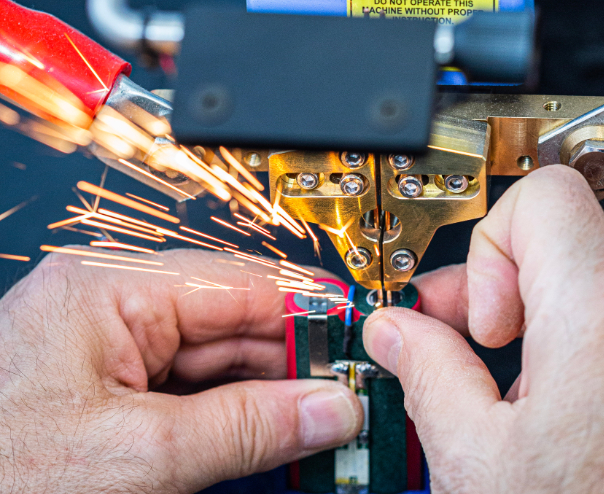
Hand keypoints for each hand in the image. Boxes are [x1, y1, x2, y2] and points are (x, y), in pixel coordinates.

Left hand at [0, 249, 361, 492]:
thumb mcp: (135, 455)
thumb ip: (244, 427)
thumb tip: (327, 406)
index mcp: (109, 288)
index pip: (238, 284)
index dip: (308, 309)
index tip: (359, 338)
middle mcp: (113, 306)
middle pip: (234, 321)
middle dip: (295, 360)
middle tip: (350, 397)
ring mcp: (113, 349)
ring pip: (220, 361)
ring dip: (272, 393)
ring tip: (324, 425)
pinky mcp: (114, 390)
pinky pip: (195, 392)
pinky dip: (239, 416)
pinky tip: (274, 436)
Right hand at [364, 166, 603, 492]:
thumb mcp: (476, 460)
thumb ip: (426, 371)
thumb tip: (397, 331)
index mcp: (602, 321)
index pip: (544, 197)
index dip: (492, 242)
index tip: (478, 311)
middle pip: (561, 249)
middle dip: (498, 291)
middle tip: (459, 341)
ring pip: (590, 293)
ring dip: (537, 330)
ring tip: (508, 396)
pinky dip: (578, 356)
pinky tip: (554, 414)